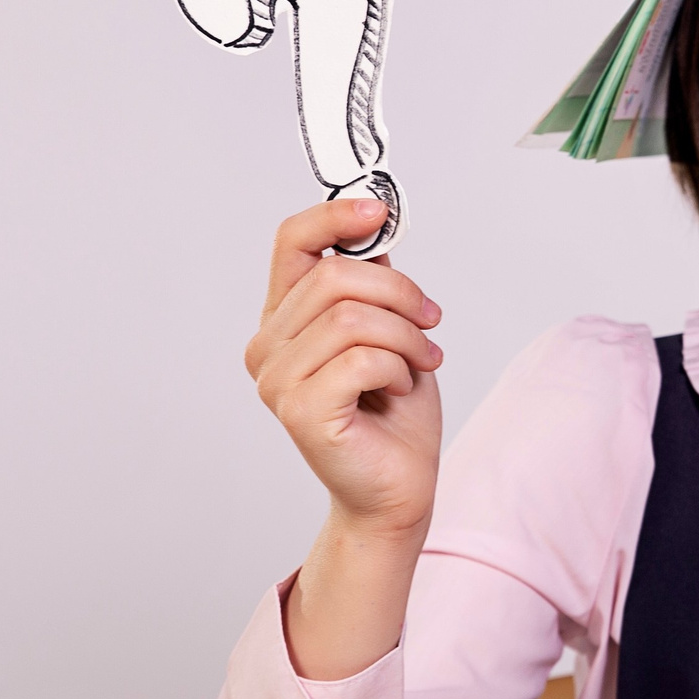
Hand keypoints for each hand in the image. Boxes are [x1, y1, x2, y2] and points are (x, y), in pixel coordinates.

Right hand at [244, 199, 444, 677]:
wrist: (400, 486)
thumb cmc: (395, 413)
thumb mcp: (392, 331)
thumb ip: (372, 287)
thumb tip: (373, 236)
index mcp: (285, 319)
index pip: (291, 243)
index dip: (334, 217)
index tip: (378, 212)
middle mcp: (268, 347)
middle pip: (337, 277)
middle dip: (401, 295)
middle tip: (430, 323)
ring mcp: (277, 381)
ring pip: (354, 317)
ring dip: (406, 337)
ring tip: (420, 361)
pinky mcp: (300, 410)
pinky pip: (362, 358)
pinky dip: (399, 368)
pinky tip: (400, 389)